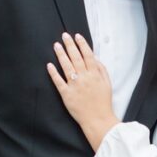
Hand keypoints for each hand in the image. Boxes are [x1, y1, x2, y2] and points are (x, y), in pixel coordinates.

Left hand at [46, 32, 118, 150]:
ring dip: (61, 54)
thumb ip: (101, 70)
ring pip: (67, 66)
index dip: (82, 44)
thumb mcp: (107, 84)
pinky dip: (53, 73)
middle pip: (76, 58)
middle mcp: (84, 78)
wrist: (98, 120)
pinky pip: (58, 81)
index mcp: (94, 74)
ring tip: (56, 45)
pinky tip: (49, 64)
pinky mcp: (66, 94)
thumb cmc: (103, 102)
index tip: (77, 36)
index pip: (87, 55)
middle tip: (64, 36)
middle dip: (70, 45)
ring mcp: (75, 86)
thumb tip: (94, 58)